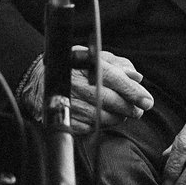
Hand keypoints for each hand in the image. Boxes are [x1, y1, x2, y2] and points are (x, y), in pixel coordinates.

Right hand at [19, 49, 153, 134]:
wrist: (37, 80)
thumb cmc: (71, 66)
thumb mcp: (92, 56)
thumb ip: (116, 64)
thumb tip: (137, 77)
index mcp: (85, 65)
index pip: (115, 79)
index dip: (134, 91)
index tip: (147, 101)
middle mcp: (78, 84)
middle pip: (112, 101)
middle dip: (130, 108)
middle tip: (138, 110)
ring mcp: (71, 103)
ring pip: (104, 118)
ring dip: (118, 118)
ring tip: (123, 114)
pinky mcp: (67, 119)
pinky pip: (91, 127)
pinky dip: (102, 125)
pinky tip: (105, 118)